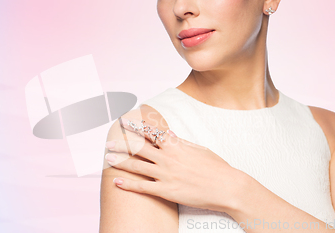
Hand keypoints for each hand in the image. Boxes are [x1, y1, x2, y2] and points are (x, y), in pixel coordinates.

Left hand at [104, 117, 250, 212]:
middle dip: (122, 144)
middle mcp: (168, 158)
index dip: (136, 127)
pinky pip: (143, 187)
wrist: (227, 187)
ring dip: (120, 162)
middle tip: (109, 141)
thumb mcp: (199, 149)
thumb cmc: (216, 168)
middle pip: (139, 148)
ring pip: (137, 166)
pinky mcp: (166, 190)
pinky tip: (117, 182)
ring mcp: (166, 174)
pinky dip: (128, 185)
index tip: (125, 122)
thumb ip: (181, 142)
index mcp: (176, 145)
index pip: (152, 133)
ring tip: (107, 158)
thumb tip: (169, 134)